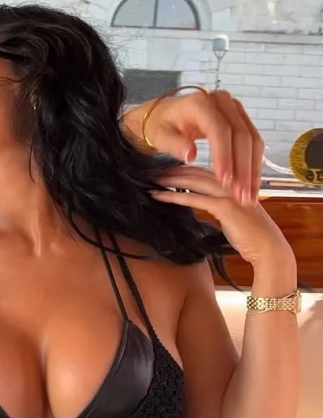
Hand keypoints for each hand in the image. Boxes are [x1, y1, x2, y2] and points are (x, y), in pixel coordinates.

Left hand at [129, 89, 262, 206]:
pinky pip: (252, 141)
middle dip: (243, 167)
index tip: (224, 180)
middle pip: (242, 135)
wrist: (163, 115)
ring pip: (252, 140)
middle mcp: (222, 101)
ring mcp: (234, 108)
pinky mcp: (240, 118)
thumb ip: (173, 144)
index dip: (224, 156)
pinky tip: (249, 183)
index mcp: (201, 103)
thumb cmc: (158, 126)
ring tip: (249, 193)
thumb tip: (190, 155)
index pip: (220, 130)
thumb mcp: (158, 136)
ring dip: (252, 168)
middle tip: (242, 193)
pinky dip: (252, 163)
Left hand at [150, 166, 290, 266]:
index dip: (181, 169)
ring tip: (150, 179)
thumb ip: (214, 205)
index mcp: (233, 183)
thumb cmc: (248, 235)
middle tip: (150, 170)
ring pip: (193, 181)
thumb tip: (194, 202)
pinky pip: (194, 199)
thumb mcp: (229, 215)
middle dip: (172, 170)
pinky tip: (158, 196)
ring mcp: (229, 193)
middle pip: (196, 172)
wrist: (267, 248)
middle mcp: (232, 183)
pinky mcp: (226, 207)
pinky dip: (174, 196)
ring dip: (170, 180)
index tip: (162, 169)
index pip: (202, 171)